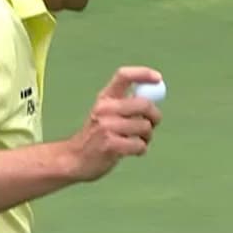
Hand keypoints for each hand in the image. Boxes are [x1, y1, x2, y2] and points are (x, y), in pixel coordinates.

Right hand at [65, 66, 163, 182]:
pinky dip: (141, 150)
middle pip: (143, 104)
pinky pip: (139, 145)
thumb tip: (154, 95)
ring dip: (148, 137)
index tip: (158, 78)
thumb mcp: (105, 114)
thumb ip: (126, 104)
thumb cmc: (96, 137)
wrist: (74, 160)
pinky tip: (132, 152)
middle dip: (155, 116)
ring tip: (139, 142)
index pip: (124, 76)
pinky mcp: (110, 145)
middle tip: (153, 124)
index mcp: (104, 98)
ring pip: (144, 127)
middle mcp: (104, 109)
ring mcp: (106, 126)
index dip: (143, 73)